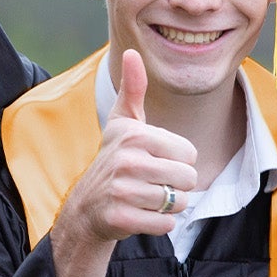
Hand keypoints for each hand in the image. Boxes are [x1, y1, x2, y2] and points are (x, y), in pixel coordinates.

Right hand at [57, 50, 198, 245]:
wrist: (87, 206)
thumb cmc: (114, 159)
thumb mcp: (122, 123)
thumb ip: (133, 89)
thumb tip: (132, 53)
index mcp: (135, 136)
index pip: (189, 153)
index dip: (178, 161)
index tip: (155, 161)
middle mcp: (127, 161)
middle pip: (188, 178)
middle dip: (176, 186)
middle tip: (152, 183)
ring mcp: (122, 191)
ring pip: (179, 202)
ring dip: (168, 205)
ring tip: (146, 198)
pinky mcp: (121, 217)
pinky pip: (166, 224)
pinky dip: (159, 223)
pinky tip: (141, 214)